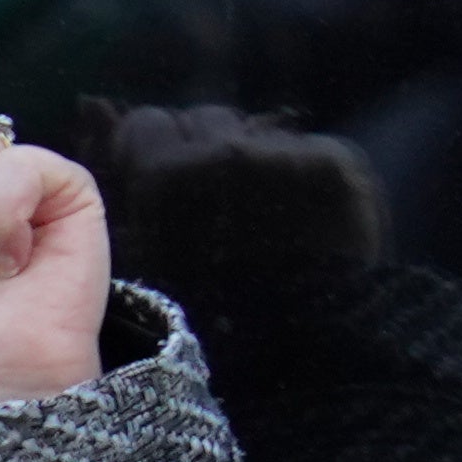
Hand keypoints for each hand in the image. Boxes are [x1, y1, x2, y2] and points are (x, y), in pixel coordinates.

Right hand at [95, 103, 383, 331]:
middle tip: (225, 190)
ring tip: (270, 202)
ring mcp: (283, 152)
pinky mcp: (333, 160)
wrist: (308, 342)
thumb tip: (129, 157)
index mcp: (165, 173)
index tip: (173, 168)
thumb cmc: (219, 314)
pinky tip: (309, 207)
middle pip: (205, 119)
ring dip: (258, 154)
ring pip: (258, 130)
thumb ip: (140, 200)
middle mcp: (222, 151)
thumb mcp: (153, 258)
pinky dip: (307, 171)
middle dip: (208, 146)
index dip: (158, 146)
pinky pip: (310, 148)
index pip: (149, 123)